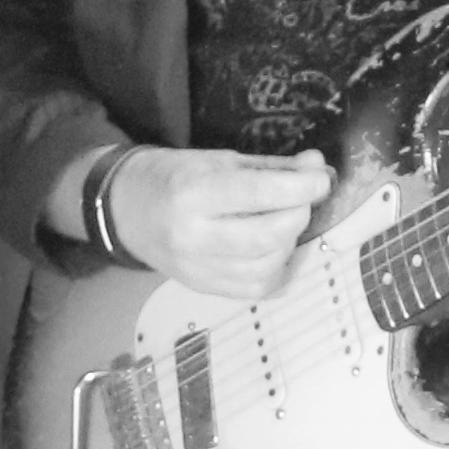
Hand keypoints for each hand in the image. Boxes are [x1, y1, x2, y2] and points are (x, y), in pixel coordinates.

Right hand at [119, 148, 335, 302]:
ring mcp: (198, 269)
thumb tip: (319, 168)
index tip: (322, 178)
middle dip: (299, 213)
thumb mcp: (219, 160)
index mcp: (192, 193)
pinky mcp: (204, 288)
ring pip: (267, 266)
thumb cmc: (174, 177)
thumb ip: (272, 168)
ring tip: (283, 221)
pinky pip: (257, 288)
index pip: (258, 193)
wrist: (126, 210)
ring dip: (289, 241)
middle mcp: (194, 236)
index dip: (301, 187)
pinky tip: (273, 248)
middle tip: (303, 198)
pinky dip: (276, 268)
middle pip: (268, 235)